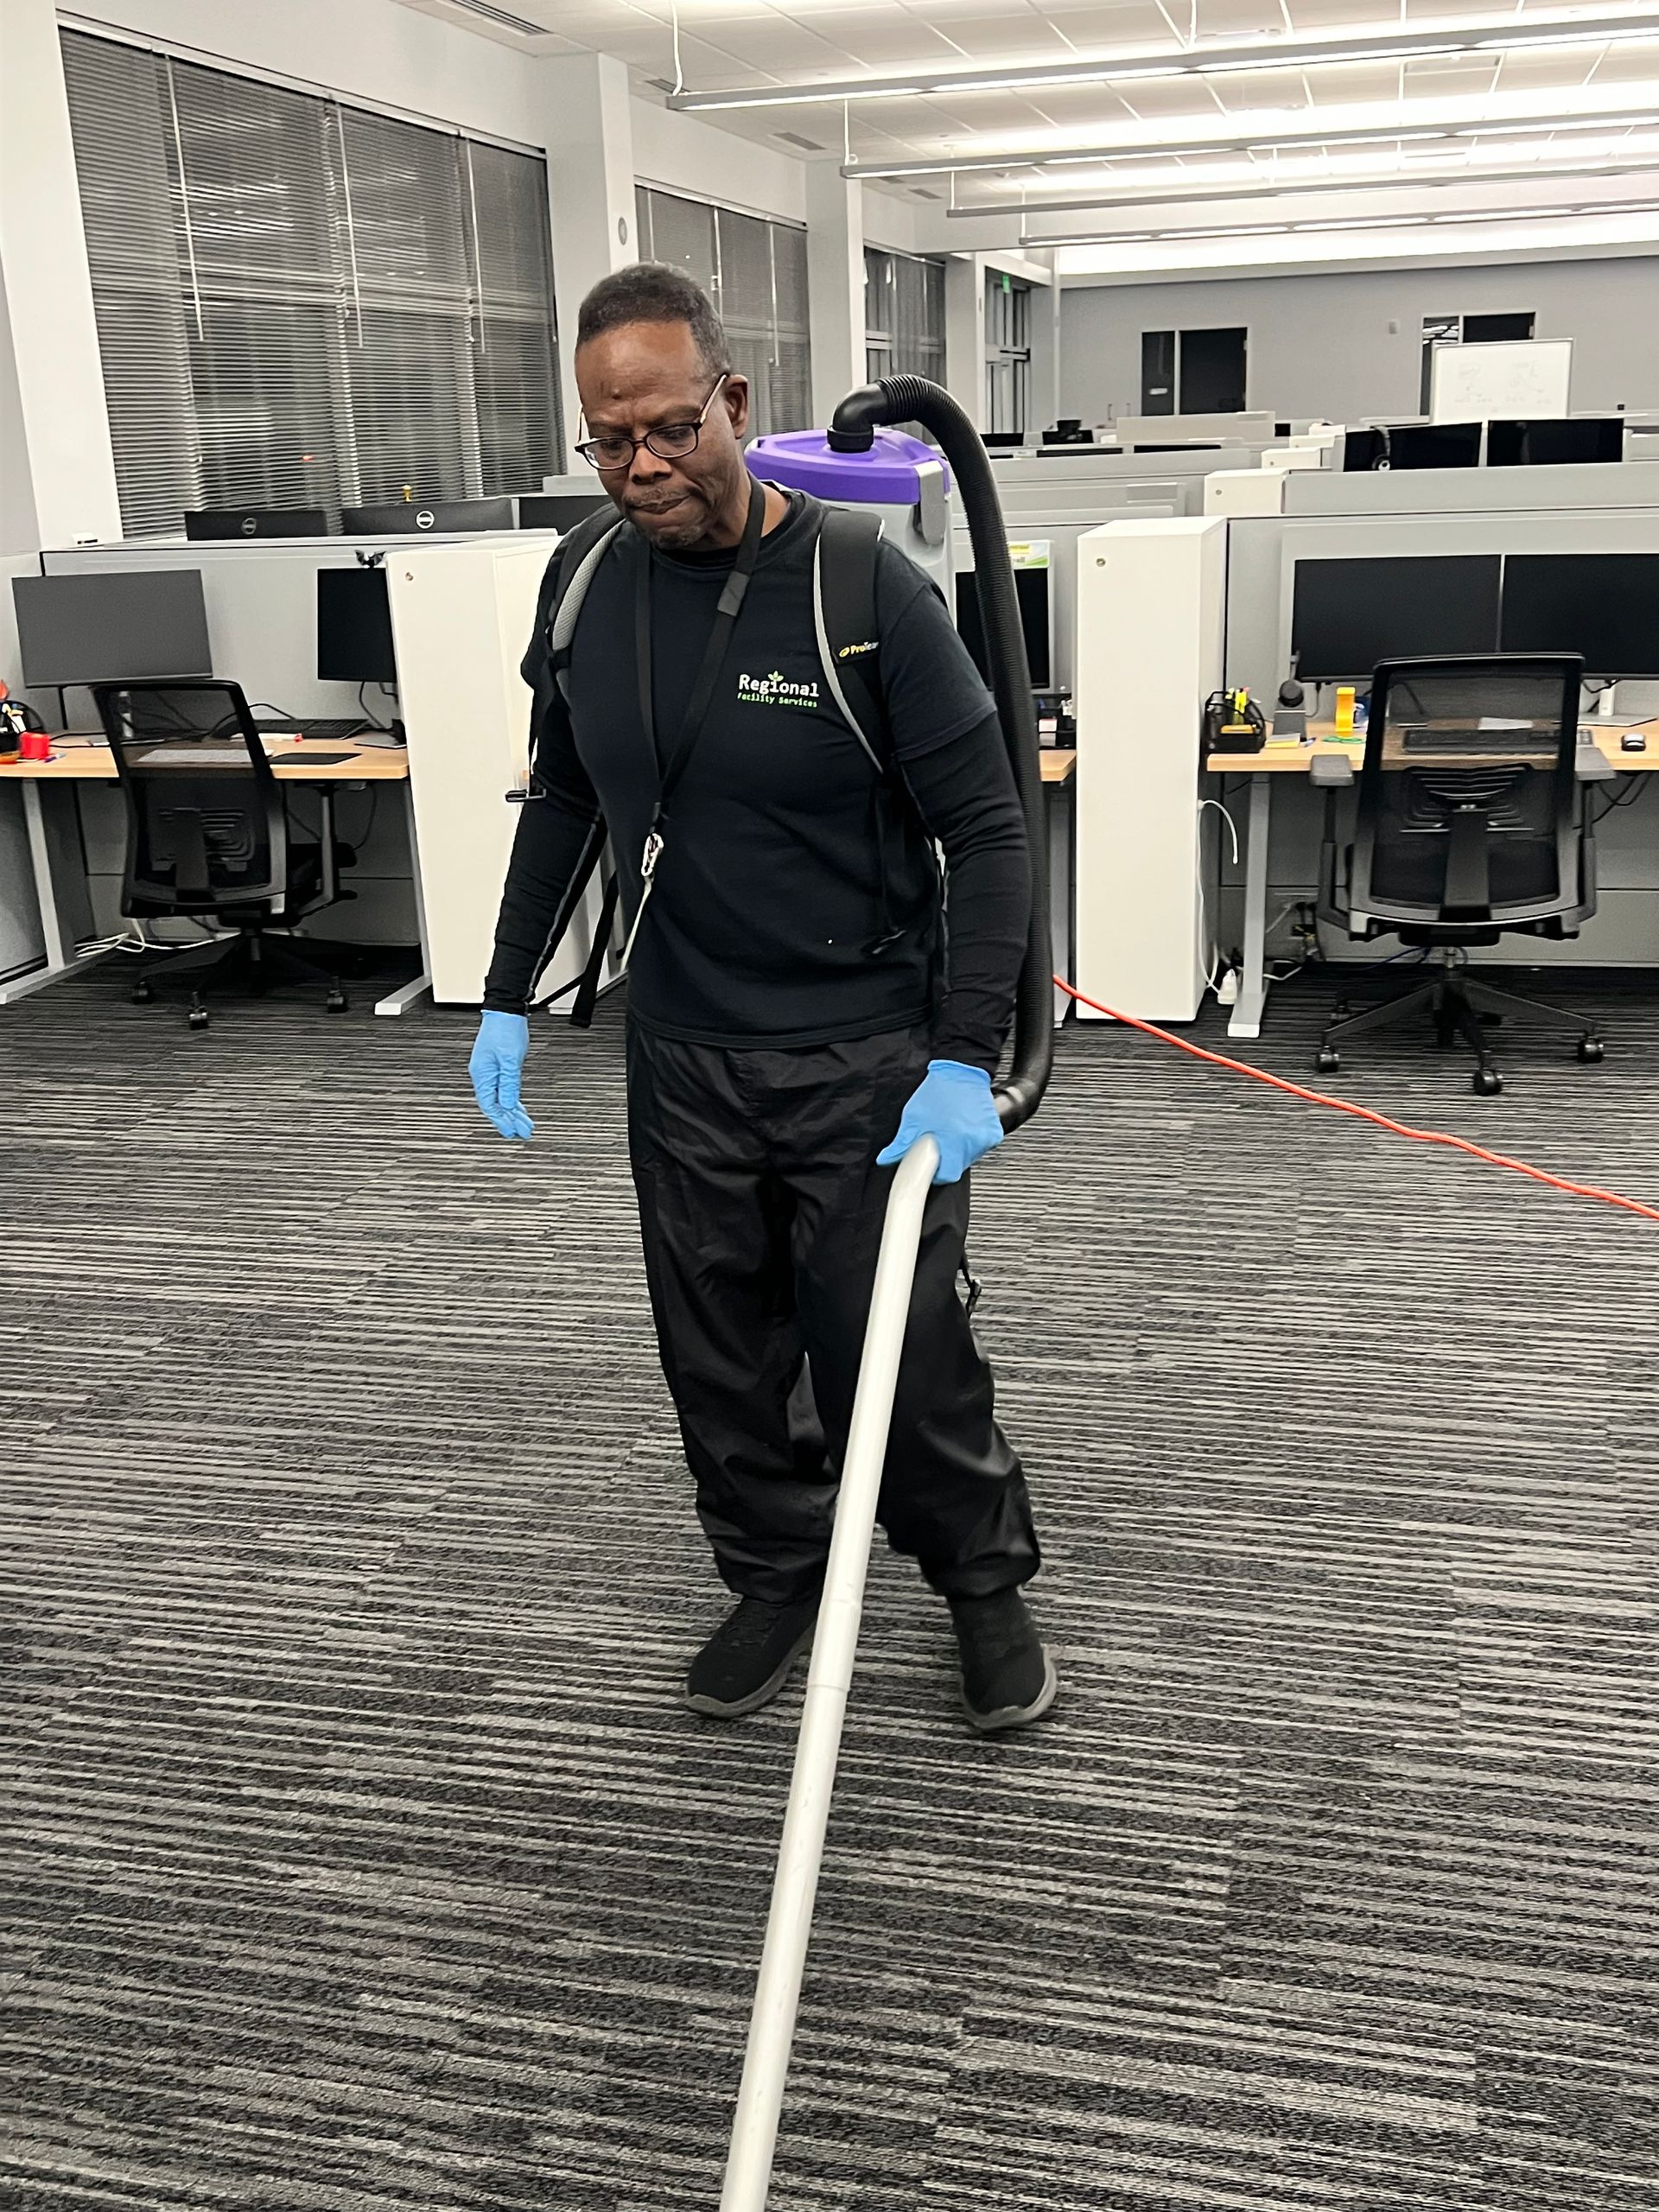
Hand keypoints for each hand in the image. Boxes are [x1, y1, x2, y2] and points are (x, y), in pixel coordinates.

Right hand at [470, 1010, 533, 1139]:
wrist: (505, 1011)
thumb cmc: (505, 1030)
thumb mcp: (511, 1059)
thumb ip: (509, 1083)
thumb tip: (509, 1105)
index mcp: (483, 1074)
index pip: (490, 1104)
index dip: (501, 1120)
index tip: (512, 1132)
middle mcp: (484, 1075)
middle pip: (496, 1104)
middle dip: (510, 1119)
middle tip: (523, 1132)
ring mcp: (491, 1071)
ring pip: (501, 1098)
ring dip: (513, 1112)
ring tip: (524, 1125)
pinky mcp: (499, 1067)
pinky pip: (504, 1089)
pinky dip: (512, 1100)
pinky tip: (518, 1108)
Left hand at [876, 1059, 1002, 1184]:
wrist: (962, 1070)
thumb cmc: (939, 1091)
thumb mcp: (914, 1118)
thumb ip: (901, 1144)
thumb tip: (886, 1159)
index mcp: (954, 1140)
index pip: (948, 1176)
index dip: (937, 1174)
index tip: (931, 1166)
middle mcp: (973, 1141)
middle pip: (959, 1167)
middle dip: (947, 1160)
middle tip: (938, 1142)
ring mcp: (986, 1137)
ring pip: (970, 1158)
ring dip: (959, 1152)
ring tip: (950, 1131)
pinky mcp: (994, 1133)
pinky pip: (980, 1147)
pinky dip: (971, 1143)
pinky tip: (963, 1128)